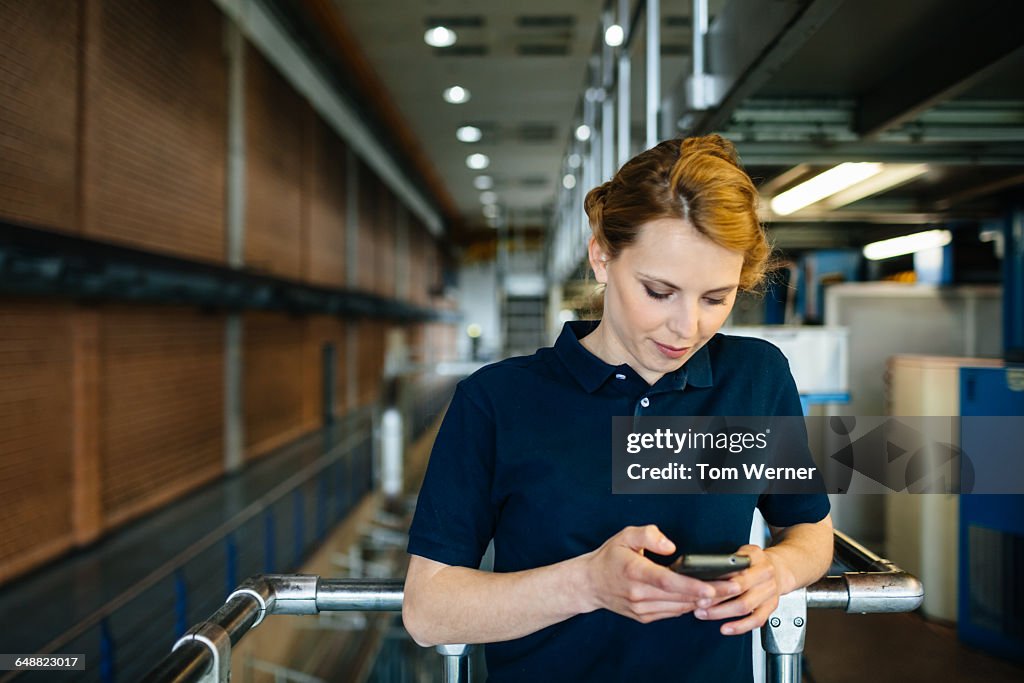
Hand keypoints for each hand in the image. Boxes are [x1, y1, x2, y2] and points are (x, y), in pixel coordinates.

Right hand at [579, 525, 739, 623]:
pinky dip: (689, 605)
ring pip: (679, 607)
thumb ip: (648, 535)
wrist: (589, 584)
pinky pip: (672, 613)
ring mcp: (641, 608)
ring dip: (703, 601)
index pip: (667, 581)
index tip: (712, 587)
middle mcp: (638, 594)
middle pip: (679, 596)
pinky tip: (702, 597)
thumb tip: (670, 546)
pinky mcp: (644, 617)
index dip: (691, 586)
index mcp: (634, 572)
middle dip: (710, 593)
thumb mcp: (624, 536)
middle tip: (734, 586)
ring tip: (725, 591)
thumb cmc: (609, 558)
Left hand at [693, 544, 788, 635]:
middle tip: (699, 603)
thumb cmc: (756, 561)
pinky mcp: (770, 607)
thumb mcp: (744, 551)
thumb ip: (729, 560)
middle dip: (716, 599)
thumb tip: (706, 569)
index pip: (737, 572)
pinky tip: (725, 628)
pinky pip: (755, 621)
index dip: (719, 582)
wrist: (779, 570)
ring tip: (704, 614)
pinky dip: (739, 627)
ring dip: (721, 613)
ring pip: (745, 607)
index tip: (702, 588)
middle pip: (739, 591)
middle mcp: (765, 576)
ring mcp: (769, 593)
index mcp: (757, 559)